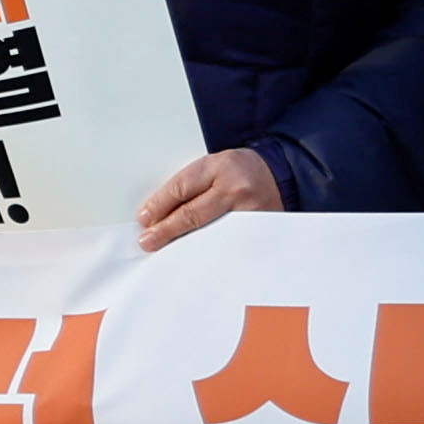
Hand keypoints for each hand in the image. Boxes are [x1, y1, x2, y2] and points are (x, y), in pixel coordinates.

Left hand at [137, 148, 280, 250]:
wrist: (279, 174)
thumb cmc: (240, 169)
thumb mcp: (213, 166)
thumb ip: (190, 185)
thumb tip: (158, 212)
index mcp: (218, 167)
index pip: (181, 188)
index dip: (159, 206)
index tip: (144, 219)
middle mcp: (234, 188)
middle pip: (193, 213)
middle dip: (166, 230)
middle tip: (148, 241)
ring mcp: (249, 212)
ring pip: (210, 233)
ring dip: (186, 244)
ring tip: (167, 252)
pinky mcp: (258, 230)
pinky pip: (229, 244)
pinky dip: (211, 251)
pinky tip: (197, 257)